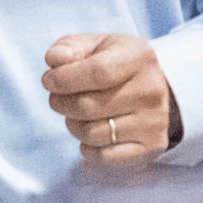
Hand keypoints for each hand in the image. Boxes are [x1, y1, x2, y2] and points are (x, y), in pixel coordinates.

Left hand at [43, 34, 177, 165]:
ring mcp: (154, 121)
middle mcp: (151, 90)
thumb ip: (69, 48)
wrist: (152, 87)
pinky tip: (91, 133)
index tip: (48, 80)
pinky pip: (104, 157)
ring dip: (73, 125)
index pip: (97, 72)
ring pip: (92, 133)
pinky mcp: (151, 146)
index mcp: (138, 58)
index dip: (64, 79)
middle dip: (61, 103)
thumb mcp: (93, 46)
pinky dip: (88, 148)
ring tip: (76, 114)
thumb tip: (55, 59)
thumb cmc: (114, 63)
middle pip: (88, 106)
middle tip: (58, 98)